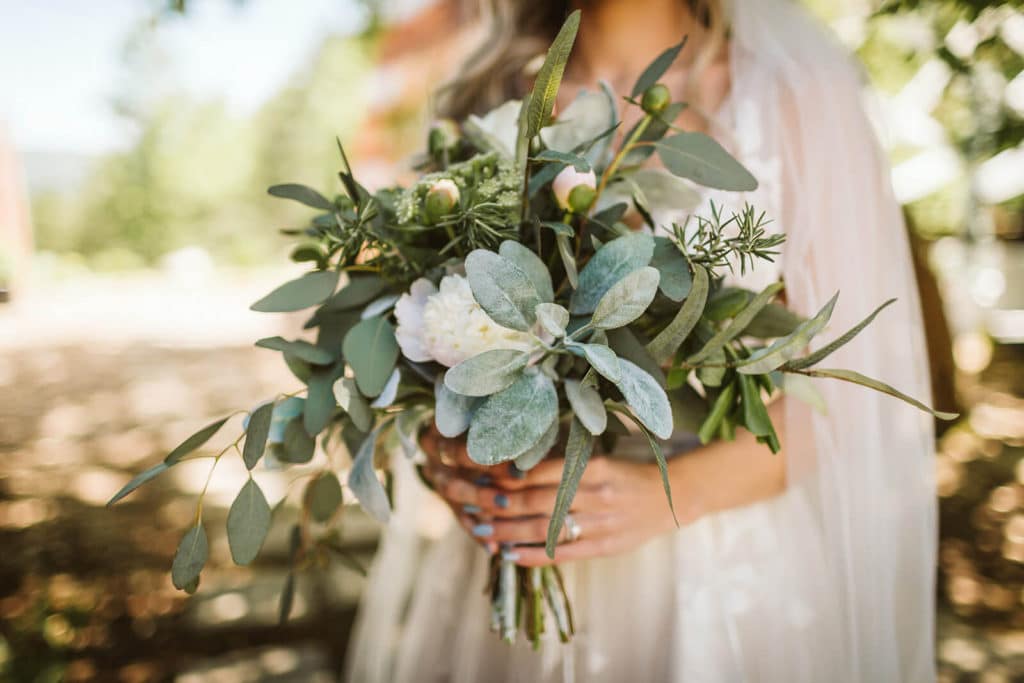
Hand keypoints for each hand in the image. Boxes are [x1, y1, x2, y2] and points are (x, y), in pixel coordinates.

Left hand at [467, 456, 679, 566]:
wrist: (671, 498)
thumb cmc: (625, 475)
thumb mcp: (599, 460)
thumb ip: (564, 465)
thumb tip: (512, 469)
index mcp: (594, 467)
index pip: (542, 471)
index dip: (508, 476)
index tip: (481, 475)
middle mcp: (597, 495)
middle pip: (538, 501)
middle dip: (500, 505)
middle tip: (472, 504)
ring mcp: (602, 524)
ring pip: (545, 529)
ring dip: (508, 532)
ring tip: (482, 531)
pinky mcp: (604, 547)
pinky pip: (561, 554)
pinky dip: (531, 556)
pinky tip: (508, 555)